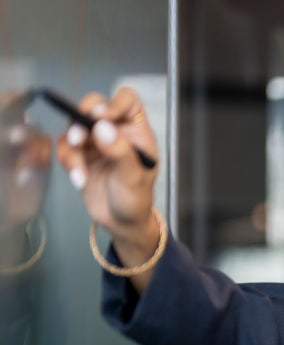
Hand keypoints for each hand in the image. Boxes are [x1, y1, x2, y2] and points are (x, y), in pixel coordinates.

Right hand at [54, 87, 158, 252]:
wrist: (121, 222)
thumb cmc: (136, 199)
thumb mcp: (134, 177)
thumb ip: (121, 152)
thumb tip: (103, 127)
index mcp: (136, 131)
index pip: (127, 100)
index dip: (114, 102)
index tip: (102, 117)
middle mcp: (116, 131)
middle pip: (93, 106)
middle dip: (81, 119)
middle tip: (78, 138)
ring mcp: (96, 141)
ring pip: (74, 126)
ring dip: (72, 147)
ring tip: (79, 172)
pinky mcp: (80, 154)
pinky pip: (65, 146)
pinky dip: (67, 161)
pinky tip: (78, 179)